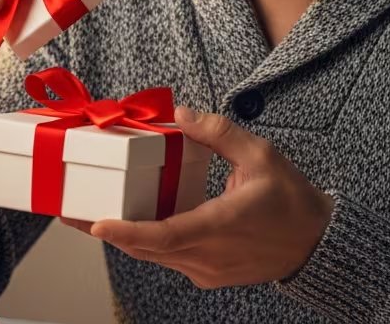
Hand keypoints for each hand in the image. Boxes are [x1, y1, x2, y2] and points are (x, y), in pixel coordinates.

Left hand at [61, 106, 333, 288]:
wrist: (319, 244)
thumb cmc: (292, 199)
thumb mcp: (260, 154)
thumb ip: (217, 132)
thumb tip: (179, 114)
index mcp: (219, 226)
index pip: (162, 236)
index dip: (125, 232)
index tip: (96, 223)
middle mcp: (208, 256)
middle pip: (145, 249)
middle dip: (106, 230)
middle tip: (71, 211)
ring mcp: (207, 271)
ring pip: (154, 257)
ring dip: (124, 237)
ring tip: (91, 214)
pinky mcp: (208, 276)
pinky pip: (168, 260)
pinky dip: (147, 243)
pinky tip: (133, 222)